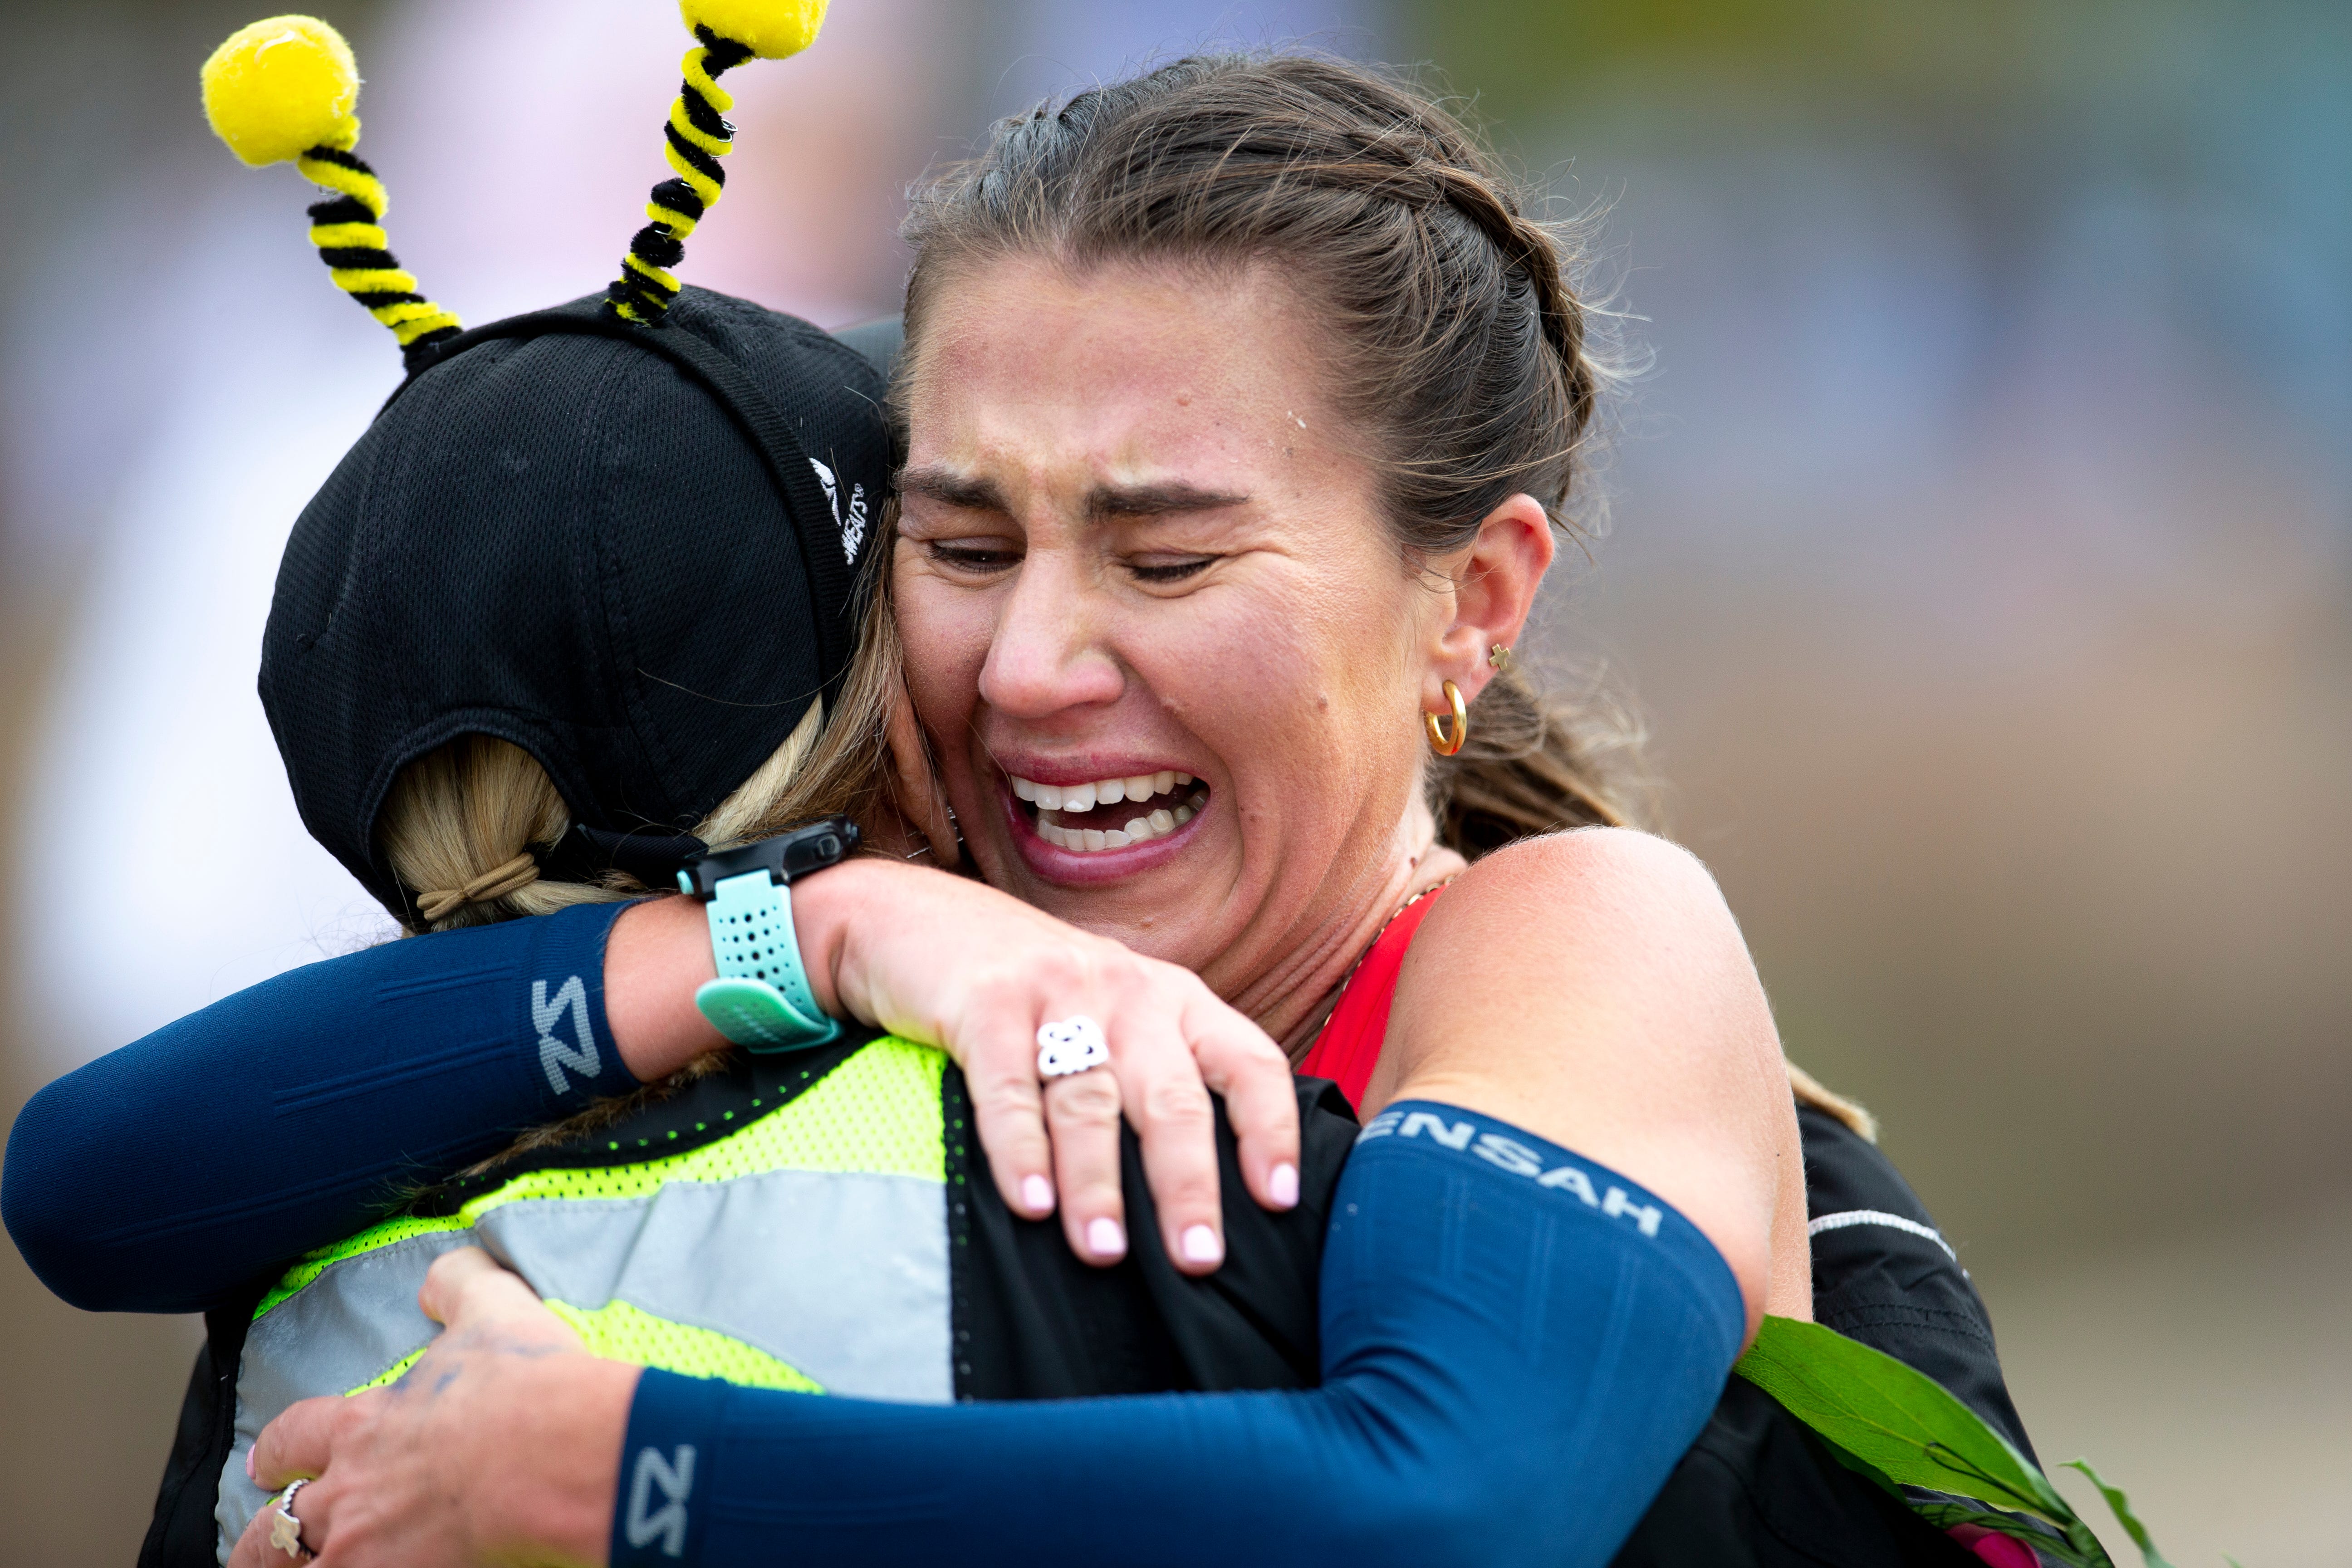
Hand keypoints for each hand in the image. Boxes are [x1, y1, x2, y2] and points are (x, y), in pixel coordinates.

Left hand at [233, 1248, 631, 1567]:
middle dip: (262, 1537)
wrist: (555, 1454)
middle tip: (257, 1543)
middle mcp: (349, 1492)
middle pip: (277, 1526)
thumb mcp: (494, 1309)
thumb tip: (439, 1279)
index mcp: (366, 1424)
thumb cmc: (524, 1384)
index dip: (277, 1447)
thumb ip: (459, 1286)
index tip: (265, 1459)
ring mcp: (363, 1550)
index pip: (296, 1435)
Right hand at [605, 858, 1300, 1274]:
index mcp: (1175, 999)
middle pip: (1173, 1095)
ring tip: (1105, 1252)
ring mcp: (1058, 990)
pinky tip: (1029, 1203)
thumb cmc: (1032, 994)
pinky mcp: (985, 1001)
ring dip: (1099, 1182)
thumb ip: (1157, 1080)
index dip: (1271, 1128)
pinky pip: (1008, 1085)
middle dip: (1188, 1183)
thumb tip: (1201, 1199)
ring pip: (1091, 1099)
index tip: (1281, 1199)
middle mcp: (1129, 990)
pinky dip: (1019, 1148)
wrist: (913, 919)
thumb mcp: (1114, 1017)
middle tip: (1197, 1258)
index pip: (1248, 1061)